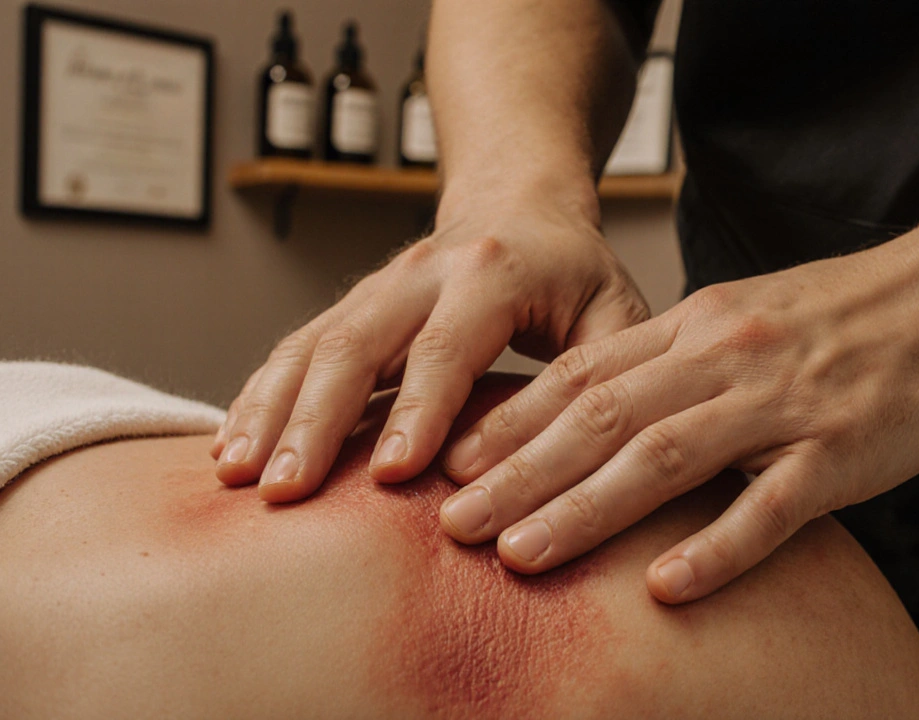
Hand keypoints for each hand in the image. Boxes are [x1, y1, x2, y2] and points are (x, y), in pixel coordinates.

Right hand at [209, 197, 648, 502]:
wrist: (520, 202)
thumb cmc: (574, 270)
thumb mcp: (615, 308)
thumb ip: (605, 372)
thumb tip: (574, 456)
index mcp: (492, 272)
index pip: (447, 347)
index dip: (418, 411)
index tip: (393, 475)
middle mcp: (421, 273)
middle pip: (354, 344)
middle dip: (315, 420)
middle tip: (285, 490)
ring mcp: (376, 287)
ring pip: (309, 345)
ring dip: (269, 411)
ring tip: (238, 476)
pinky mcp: (351, 307)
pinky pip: (293, 349)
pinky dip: (259, 397)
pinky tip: (232, 445)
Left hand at [436, 235, 918, 602]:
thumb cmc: (839, 315)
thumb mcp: (740, 314)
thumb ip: (670, 356)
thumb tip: (594, 405)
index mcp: (695, 325)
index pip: (583, 375)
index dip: (513, 423)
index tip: (452, 465)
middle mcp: (724, 358)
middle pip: (602, 419)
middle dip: (518, 475)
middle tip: (452, 525)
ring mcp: (780, 405)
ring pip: (664, 458)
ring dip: (585, 509)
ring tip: (520, 556)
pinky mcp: (838, 451)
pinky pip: (769, 505)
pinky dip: (713, 546)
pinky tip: (665, 588)